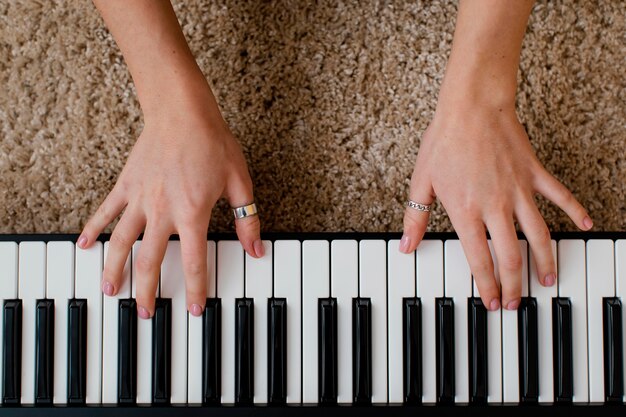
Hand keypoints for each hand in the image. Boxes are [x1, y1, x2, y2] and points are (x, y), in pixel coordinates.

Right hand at [77, 86, 261, 318]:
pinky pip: (105, 211)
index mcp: (193, 213)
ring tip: (109, 291)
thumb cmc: (212, 143)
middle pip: (150, 261)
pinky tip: (83, 245)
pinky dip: (93, 229)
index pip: (194, 262)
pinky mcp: (126, 184)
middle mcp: (162, 211)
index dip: (196, 290)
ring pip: (122, 242)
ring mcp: (140, 199)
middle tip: (145, 314)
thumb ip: (247, 220)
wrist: (182, 111)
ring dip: (114, 269)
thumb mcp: (239, 182)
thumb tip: (257, 250)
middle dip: (147, 291)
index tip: (196, 311)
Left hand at [401, 102, 591, 310]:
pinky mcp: (534, 173)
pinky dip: (574, 210)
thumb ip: (416, 218)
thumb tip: (406, 246)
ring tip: (547, 279)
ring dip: (544, 260)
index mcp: (466, 211)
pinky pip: (559, 195)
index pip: (478, 260)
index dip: (486, 286)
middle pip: (509, 256)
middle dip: (514, 284)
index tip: (492, 302)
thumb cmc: (443, 141)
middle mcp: (495, 206)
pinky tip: (584, 225)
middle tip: (519, 302)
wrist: (471, 105)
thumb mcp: (421, 181)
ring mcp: (518, 190)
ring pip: (538, 234)